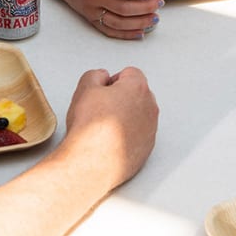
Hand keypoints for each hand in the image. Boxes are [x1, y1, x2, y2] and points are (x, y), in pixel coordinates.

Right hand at [55, 0, 162, 40]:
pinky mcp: (91, 20)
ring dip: (139, 23)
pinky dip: (126, 34)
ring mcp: (91, 11)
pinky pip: (110, 31)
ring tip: (154, 18)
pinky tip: (140, 32)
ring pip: (118, 23)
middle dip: (145, 8)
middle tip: (158, 3)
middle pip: (122, 8)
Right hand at [59, 66, 157, 187]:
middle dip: (121, 98)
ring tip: (104, 127)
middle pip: (137, 94)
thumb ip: (96, 75)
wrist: (92, 162)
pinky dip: (127, 135)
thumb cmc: (91, 128)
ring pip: (139, 115)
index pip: (129, 74)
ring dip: (125, 117)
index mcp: (138, 88)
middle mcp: (150, 107)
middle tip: (101, 108)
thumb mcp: (85, 88)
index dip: (112, 81)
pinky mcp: (147, 148)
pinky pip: (139, 135)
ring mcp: (151, 129)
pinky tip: (110, 141)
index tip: (102, 91)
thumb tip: (101, 78)